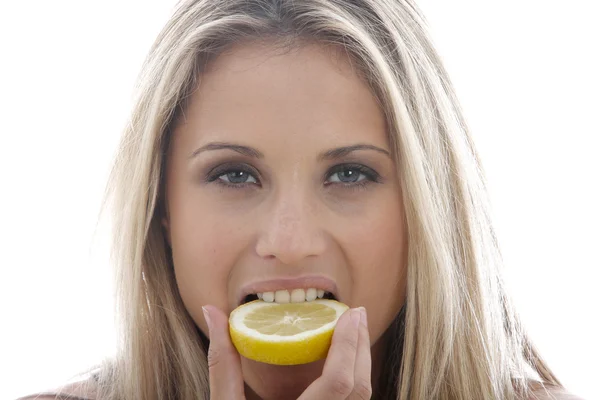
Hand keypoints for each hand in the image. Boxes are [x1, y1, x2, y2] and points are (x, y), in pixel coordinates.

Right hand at [202, 304, 371, 399]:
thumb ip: (221, 362)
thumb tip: (212, 312)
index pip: (339, 382)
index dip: (348, 344)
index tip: (349, 314)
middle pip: (360, 389)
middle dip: (361, 346)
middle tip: (356, 314)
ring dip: (361, 363)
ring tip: (352, 333)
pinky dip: (354, 381)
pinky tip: (344, 363)